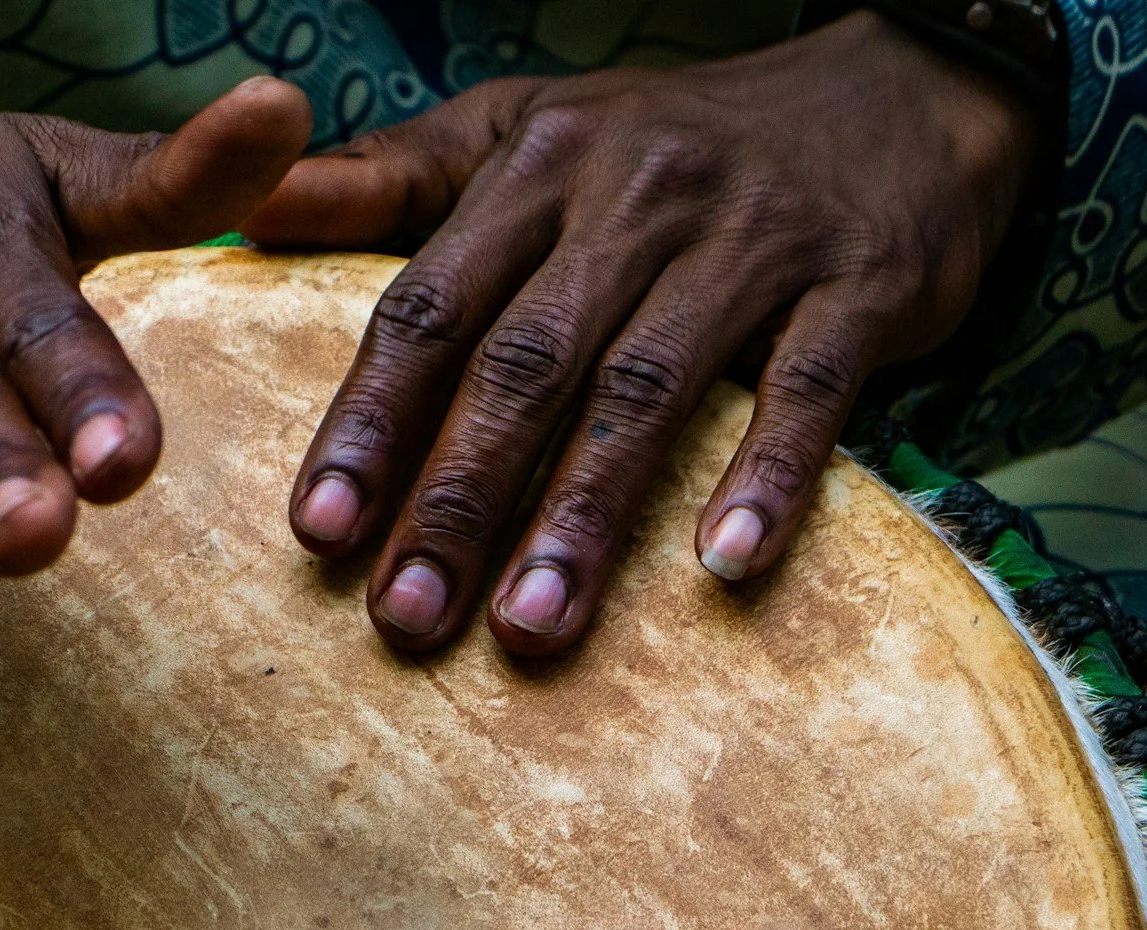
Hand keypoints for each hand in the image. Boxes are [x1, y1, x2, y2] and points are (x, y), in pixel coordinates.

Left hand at [241, 12, 1036, 656]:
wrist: (898, 87)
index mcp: (538, 166)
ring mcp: (752, 239)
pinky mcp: (859, 284)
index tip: (320, 533)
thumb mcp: (526, 130)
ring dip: (584, 515)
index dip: (372, 423)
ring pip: (650, 388)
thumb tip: (247, 213)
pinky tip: (724, 566)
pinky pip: (807, 388)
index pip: (433, 305)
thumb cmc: (673, 140)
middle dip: (458, 497)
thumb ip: (390, 182)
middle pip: (527, 362)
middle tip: (405, 616)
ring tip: (528, 626)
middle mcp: (636, 196)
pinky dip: (768, 475)